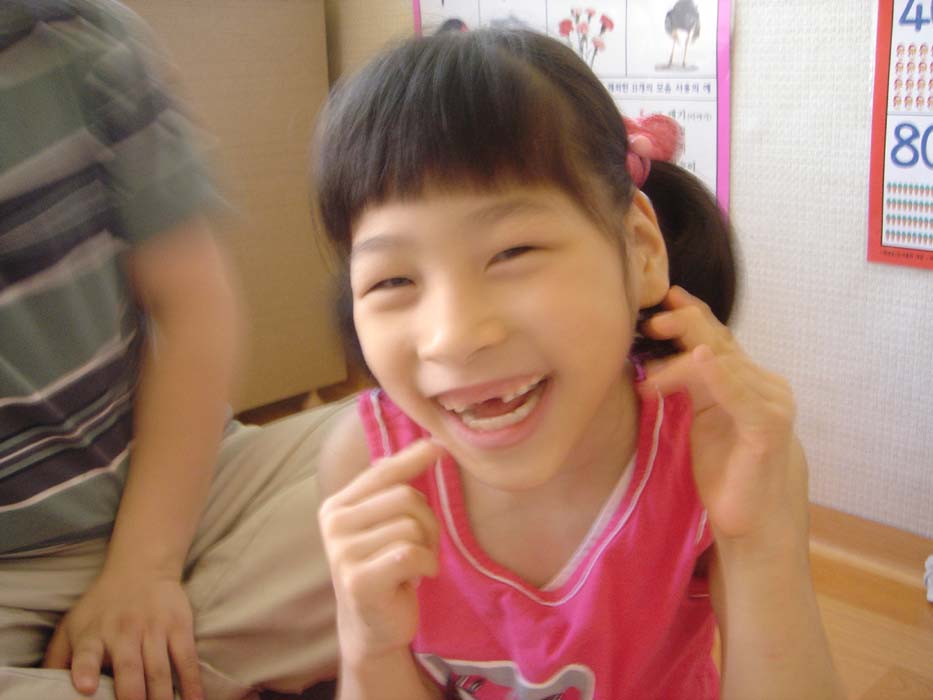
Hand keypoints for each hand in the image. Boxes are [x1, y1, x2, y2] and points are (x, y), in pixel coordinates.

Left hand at [43, 571, 201, 699]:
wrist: (142, 567)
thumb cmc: (102, 604)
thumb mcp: (72, 625)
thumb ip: (57, 659)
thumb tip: (44, 690)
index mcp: (93, 634)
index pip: (86, 653)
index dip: (85, 671)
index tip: (85, 688)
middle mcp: (124, 631)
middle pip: (130, 669)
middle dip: (134, 698)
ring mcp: (154, 628)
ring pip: (160, 670)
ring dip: (162, 697)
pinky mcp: (178, 626)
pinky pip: (187, 659)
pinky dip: (192, 683)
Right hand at [319, 440, 441, 665]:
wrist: (371, 628)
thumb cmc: (383, 569)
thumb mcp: (381, 525)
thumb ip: (391, 489)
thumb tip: (426, 444)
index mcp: (336, 506)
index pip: (382, 473)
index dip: (413, 458)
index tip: (440, 446)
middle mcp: (333, 525)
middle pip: (405, 497)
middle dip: (427, 522)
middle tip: (421, 548)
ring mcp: (342, 553)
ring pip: (412, 526)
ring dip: (427, 547)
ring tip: (413, 566)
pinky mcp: (359, 580)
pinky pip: (413, 553)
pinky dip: (427, 565)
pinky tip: (416, 579)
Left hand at [640, 287, 806, 545]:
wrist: (752, 524)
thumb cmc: (724, 471)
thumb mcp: (699, 417)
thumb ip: (687, 383)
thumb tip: (651, 355)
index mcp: (745, 379)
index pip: (716, 336)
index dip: (689, 315)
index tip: (658, 302)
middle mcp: (762, 383)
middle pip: (719, 341)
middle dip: (683, 325)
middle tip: (648, 322)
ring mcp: (769, 403)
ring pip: (722, 363)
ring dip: (679, 359)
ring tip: (647, 364)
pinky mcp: (768, 428)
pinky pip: (739, 393)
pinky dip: (715, 374)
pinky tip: (694, 360)